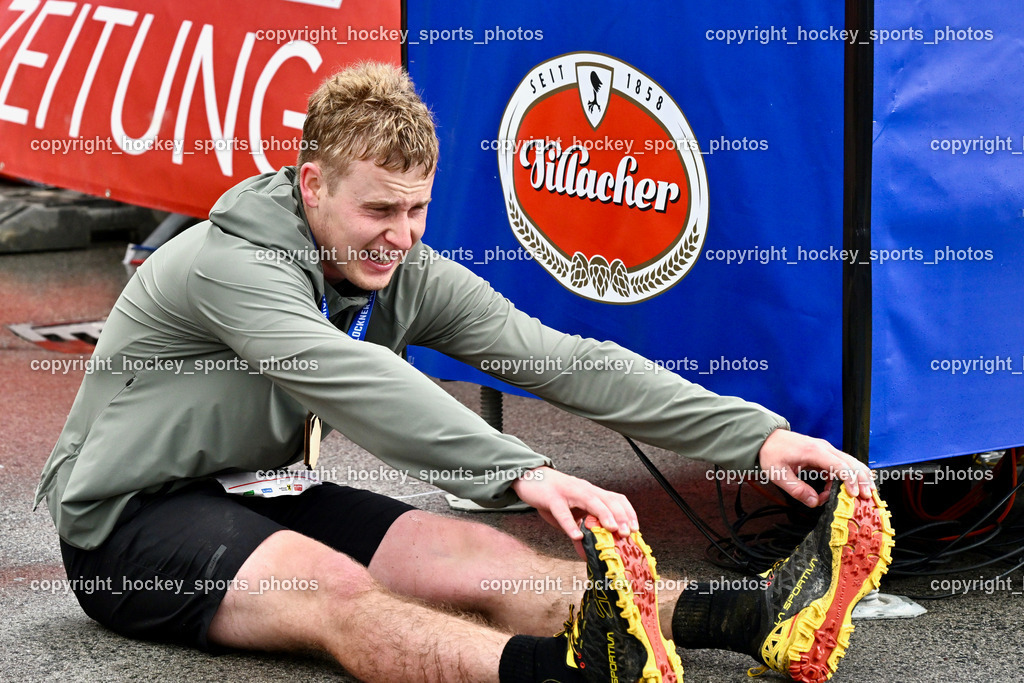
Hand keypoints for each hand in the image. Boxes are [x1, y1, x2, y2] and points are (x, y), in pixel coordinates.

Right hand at [512, 466, 637, 555]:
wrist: (529, 478)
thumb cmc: (551, 496)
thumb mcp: (569, 514)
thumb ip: (579, 530)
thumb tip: (588, 553)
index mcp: (591, 492)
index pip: (616, 498)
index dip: (628, 512)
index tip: (635, 528)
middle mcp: (583, 490)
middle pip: (607, 499)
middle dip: (620, 515)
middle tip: (627, 532)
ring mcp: (568, 492)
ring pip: (590, 500)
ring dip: (603, 514)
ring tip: (611, 529)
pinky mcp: (552, 497)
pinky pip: (562, 511)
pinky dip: (570, 524)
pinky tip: (576, 535)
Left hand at [757, 429, 874, 506]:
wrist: (766, 438)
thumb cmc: (771, 453)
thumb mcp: (779, 474)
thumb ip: (797, 490)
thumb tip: (814, 502)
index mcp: (813, 451)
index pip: (839, 465)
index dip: (849, 480)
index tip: (853, 494)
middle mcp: (823, 448)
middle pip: (850, 462)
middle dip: (861, 479)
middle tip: (868, 496)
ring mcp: (825, 450)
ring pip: (849, 462)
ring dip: (857, 478)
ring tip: (862, 494)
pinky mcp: (823, 454)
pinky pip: (840, 465)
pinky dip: (845, 478)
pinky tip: (841, 490)